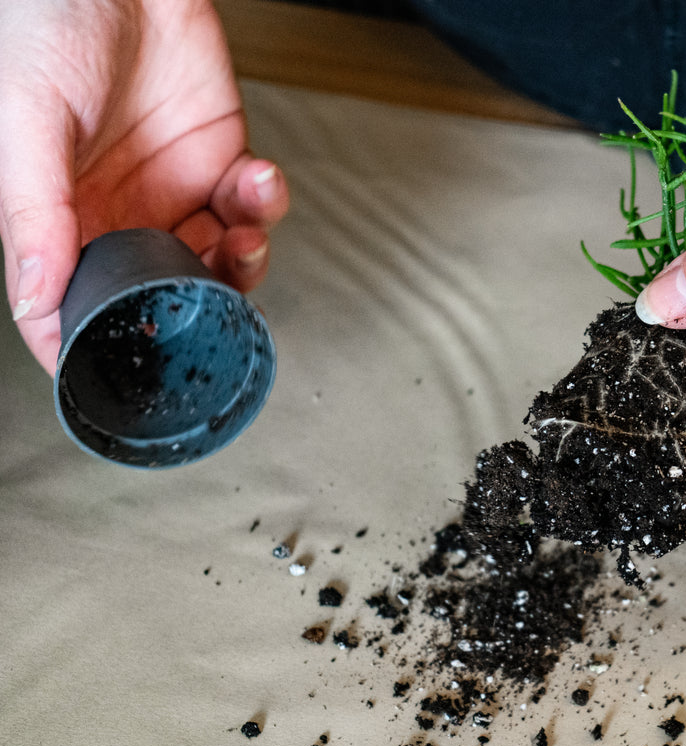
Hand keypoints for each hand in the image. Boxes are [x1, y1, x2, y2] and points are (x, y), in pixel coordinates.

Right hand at [0, 0, 288, 373]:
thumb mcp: (30, 121)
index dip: (97, 344)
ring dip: (242, 261)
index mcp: (60, 217)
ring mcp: (172, 192)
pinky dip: (263, 205)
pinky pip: (251, 209)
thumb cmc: (48, 25)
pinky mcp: (220, 162)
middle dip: (197, 306)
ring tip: (243, 235)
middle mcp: (117, 214)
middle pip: (161, 292)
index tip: (131, 377)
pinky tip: (255, 180)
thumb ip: (35, 213)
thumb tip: (36, 296)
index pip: (72, 301)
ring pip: (217, 261)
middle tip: (218, 306)